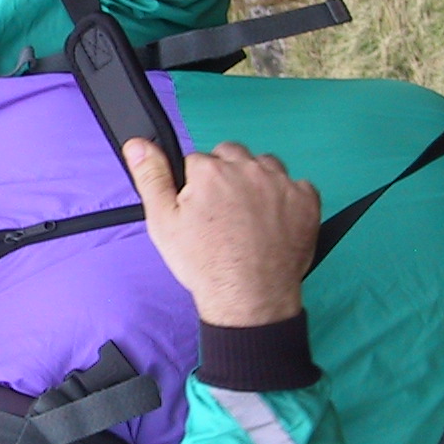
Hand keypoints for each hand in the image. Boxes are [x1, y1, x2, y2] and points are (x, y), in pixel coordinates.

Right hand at [123, 139, 320, 326]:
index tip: (199, 210)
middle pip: (231, 154)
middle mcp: (248, 169)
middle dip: (225, 175)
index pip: (197, 160)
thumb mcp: (163, 223)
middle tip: (222, 211)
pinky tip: (273, 220)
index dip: (195, 186)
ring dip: (255, 181)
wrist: (248, 298)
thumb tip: (138, 145)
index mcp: (211, 171)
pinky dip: (285, 198)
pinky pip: (295, 184)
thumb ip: (151, 177)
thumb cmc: (206, 264)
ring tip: (248, 215)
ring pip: (263, 165)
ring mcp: (281, 183)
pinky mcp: (305, 199)